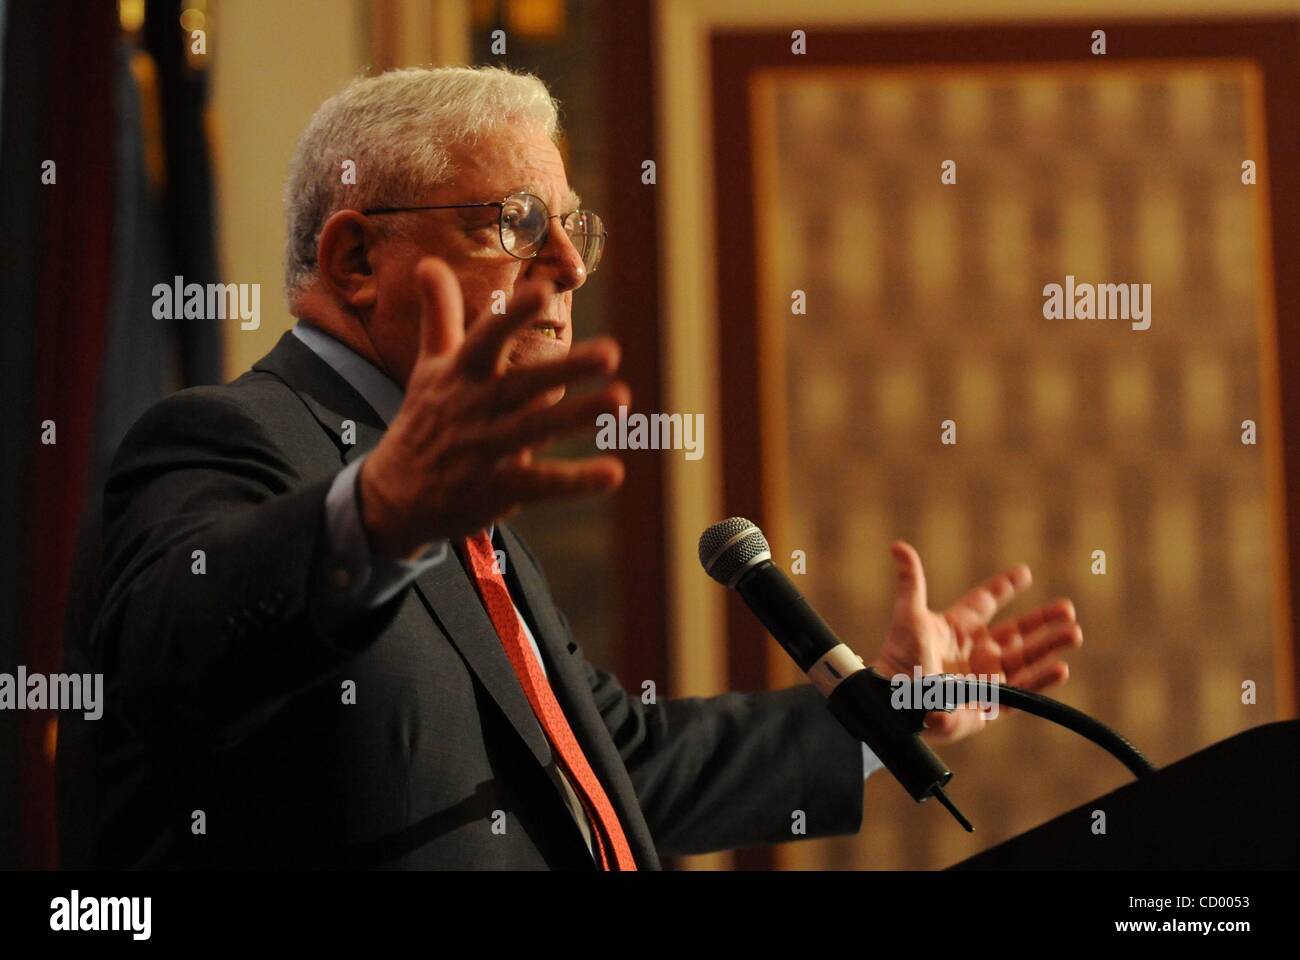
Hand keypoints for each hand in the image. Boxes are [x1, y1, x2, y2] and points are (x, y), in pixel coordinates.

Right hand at [360, 257, 628, 558]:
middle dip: (565, 369)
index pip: (485, 339)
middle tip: (611, 352)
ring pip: (536, 430)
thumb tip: (428, 261)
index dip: (512, 316)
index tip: (542, 290)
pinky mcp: (495, 490)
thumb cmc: (423, 421)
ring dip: (578, 416)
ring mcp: (483, 451)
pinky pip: (540, 483)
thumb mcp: (429, 367)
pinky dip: (576, 481)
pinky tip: (614, 472)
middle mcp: (472, 409)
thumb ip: (440, 316)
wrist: (394, 497)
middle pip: (522, 385)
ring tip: (621, 400)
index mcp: (460, 375)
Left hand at [869, 541, 1081, 744]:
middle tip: (1068, 608)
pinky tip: (1061, 668)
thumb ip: (911, 582)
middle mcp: (975, 652)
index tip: (1024, 573)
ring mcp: (984, 677)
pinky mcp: (989, 704)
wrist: (896, 700)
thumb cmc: (899, 658)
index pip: (986, 602)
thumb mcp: (910, 617)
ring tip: (1074, 632)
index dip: (1004, 587)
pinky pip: (1022, 692)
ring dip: (1050, 647)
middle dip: (1043, 620)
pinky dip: (1042, 680)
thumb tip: (898, 546)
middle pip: (1017, 632)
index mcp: (958, 628)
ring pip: (1026, 660)